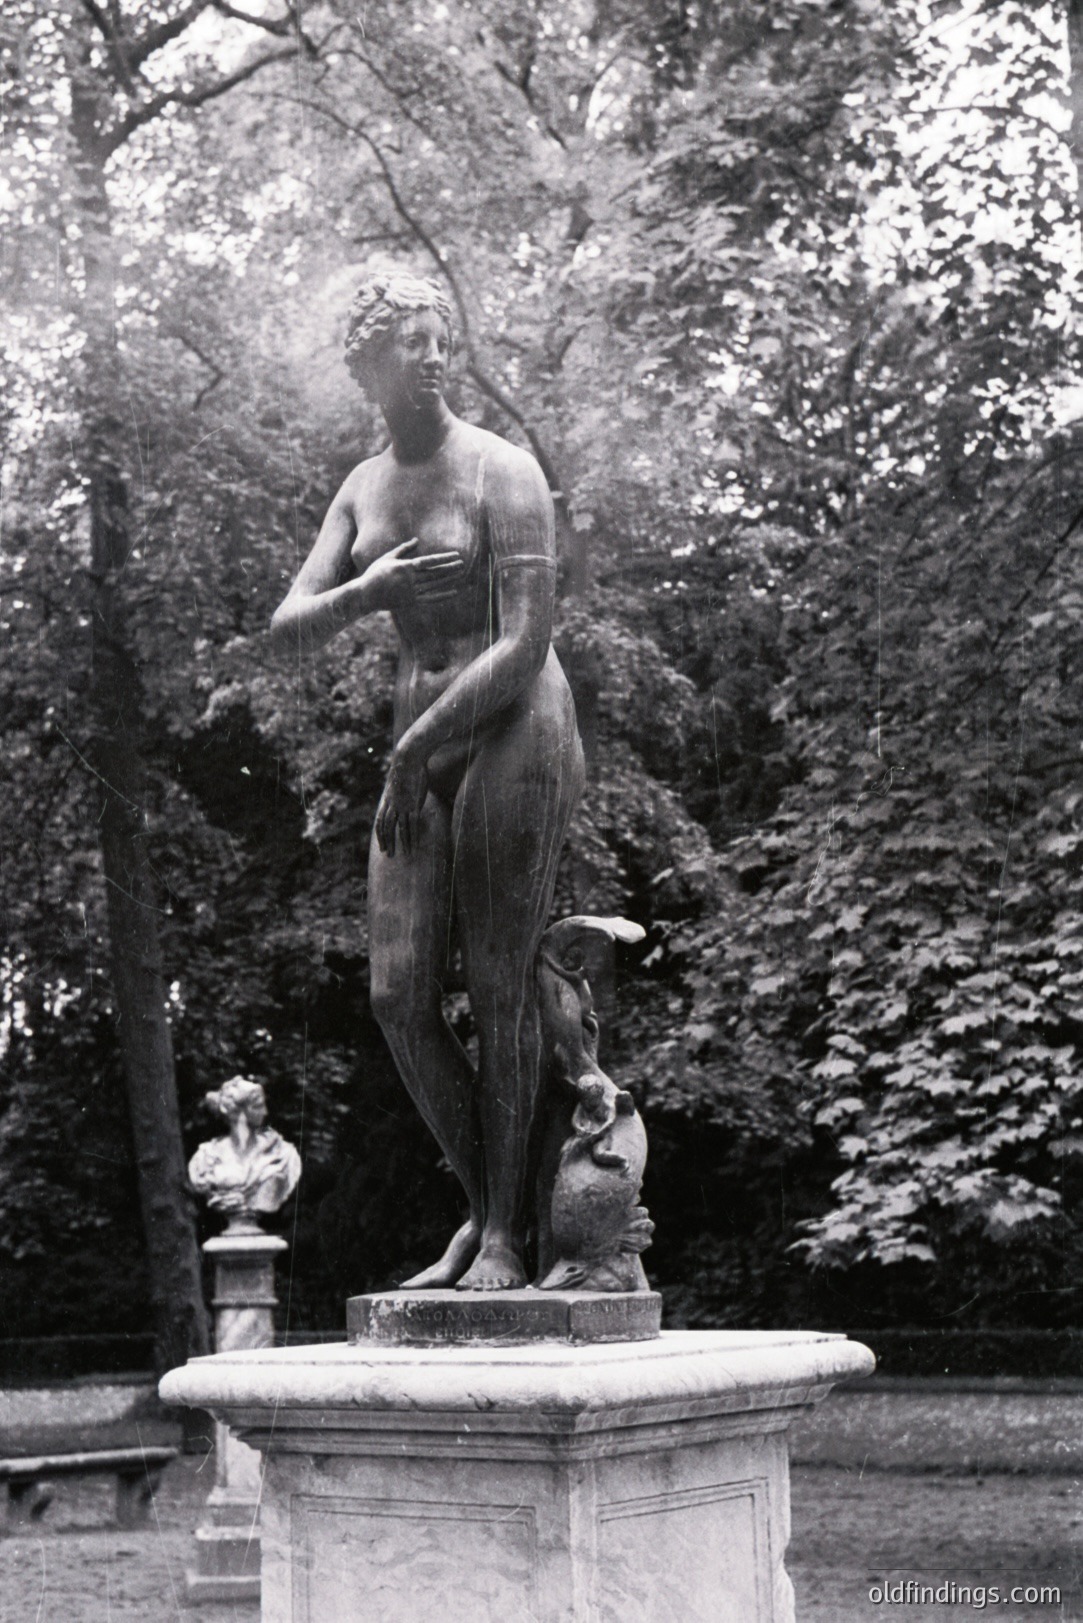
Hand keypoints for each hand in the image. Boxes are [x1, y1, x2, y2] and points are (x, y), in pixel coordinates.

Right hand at [360, 538, 465, 611]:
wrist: (366, 595)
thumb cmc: (375, 573)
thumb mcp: (387, 558)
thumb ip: (403, 549)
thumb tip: (416, 540)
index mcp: (405, 567)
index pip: (430, 561)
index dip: (444, 558)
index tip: (456, 555)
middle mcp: (410, 580)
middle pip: (435, 573)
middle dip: (450, 568)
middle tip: (463, 564)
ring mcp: (412, 592)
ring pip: (435, 585)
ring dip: (449, 579)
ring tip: (460, 574)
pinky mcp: (411, 602)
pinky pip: (431, 599)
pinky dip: (443, 596)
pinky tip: (454, 592)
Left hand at [375, 742, 428, 856]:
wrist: (408, 759)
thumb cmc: (406, 768)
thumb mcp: (398, 783)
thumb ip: (399, 792)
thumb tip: (402, 795)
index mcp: (386, 801)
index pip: (379, 822)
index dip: (380, 834)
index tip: (382, 844)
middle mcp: (392, 805)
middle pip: (387, 828)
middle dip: (388, 843)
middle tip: (389, 855)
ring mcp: (402, 806)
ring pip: (399, 829)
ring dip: (401, 843)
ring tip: (406, 854)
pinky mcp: (413, 805)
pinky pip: (412, 825)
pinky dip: (413, 837)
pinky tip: (415, 845)